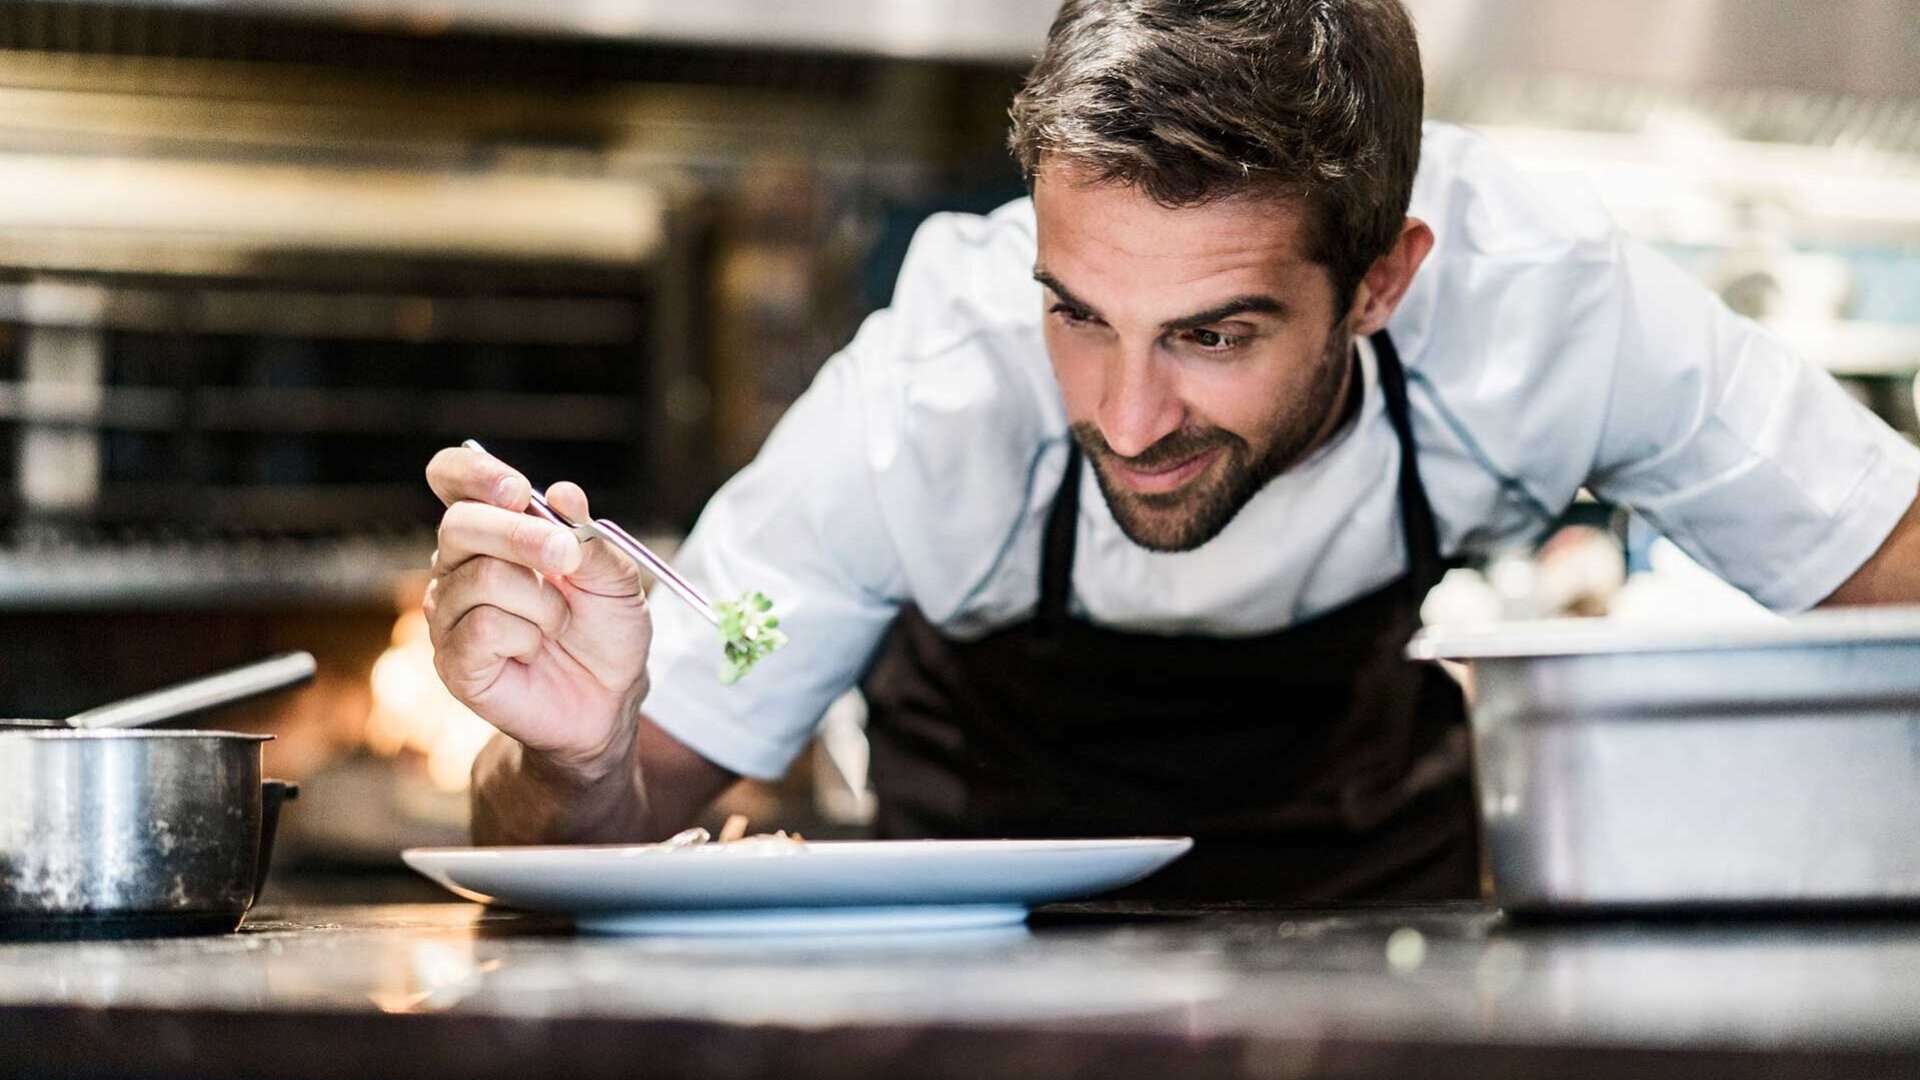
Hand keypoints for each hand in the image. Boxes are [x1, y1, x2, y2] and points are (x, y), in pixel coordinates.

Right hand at [423, 446, 650, 775]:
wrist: (608, 701)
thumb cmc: (605, 632)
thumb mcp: (616, 579)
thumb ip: (590, 539)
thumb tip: (562, 494)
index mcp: (493, 531)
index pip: (451, 479)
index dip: (472, 473)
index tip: (515, 489)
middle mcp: (459, 565)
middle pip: (460, 524)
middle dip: (521, 536)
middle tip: (568, 556)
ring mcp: (448, 613)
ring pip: (480, 578)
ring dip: (541, 601)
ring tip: (558, 623)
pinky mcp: (452, 660)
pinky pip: (481, 628)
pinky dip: (525, 636)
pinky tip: (533, 650)